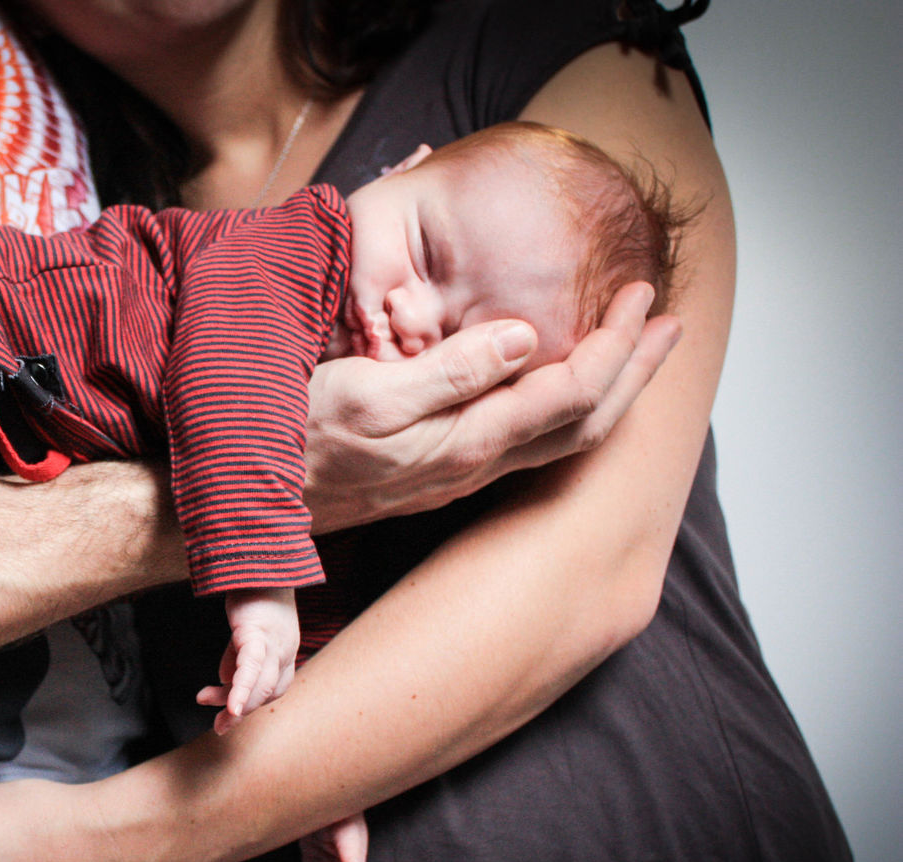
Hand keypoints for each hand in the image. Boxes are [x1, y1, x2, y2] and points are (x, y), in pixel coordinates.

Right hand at [197, 587, 297, 730]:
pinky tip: (232, 707)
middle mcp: (286, 647)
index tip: (228, 711)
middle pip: (270, 690)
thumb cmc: (253, 589)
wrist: (257, 553)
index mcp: (286, 648)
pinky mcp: (256, 629)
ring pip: (264, 684)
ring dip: (242, 706)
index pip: (273, 687)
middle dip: (244, 712)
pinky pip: (251, 666)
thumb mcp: (247, 629)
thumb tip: (227, 680)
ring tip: (222, 719)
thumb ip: (239, 655)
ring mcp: (274, 639)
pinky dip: (242, 689)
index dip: (252, 702)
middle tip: (219, 726)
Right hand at [304, 282, 679, 531]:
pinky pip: (530, 445)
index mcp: (465, 440)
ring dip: (609, 393)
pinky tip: (561, 388)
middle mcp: (475, 466)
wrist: (253, 504)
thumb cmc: (296, 439)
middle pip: (585, 424)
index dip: (616, 345)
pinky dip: (567, 409)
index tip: (642, 296)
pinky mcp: (441, 474)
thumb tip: (527, 338)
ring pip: (561, 440)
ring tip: (637, 353)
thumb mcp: (366, 393)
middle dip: (634, 371)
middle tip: (669, 322)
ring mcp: (459, 476)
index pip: (570, 392)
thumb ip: (451, 370)